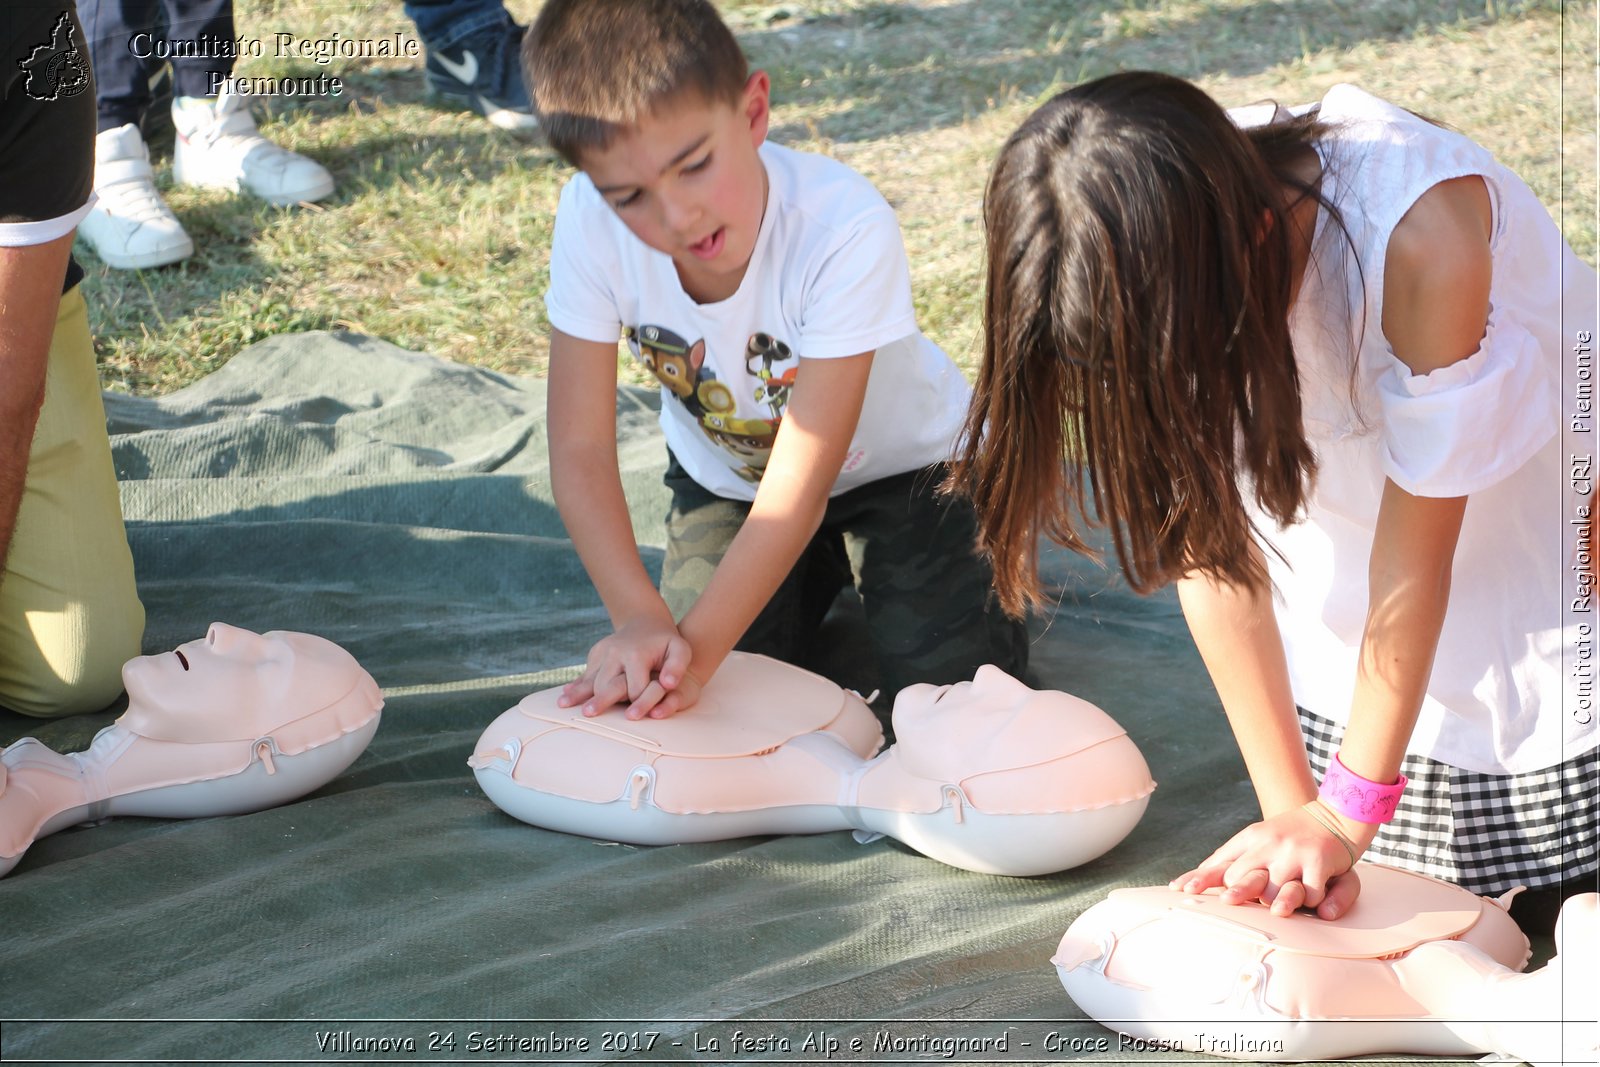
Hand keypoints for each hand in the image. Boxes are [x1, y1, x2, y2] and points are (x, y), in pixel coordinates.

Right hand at [558, 616, 692, 718]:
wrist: (646, 622)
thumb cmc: (667, 643)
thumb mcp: (681, 650)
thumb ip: (678, 666)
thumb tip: (669, 684)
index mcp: (636, 654)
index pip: (634, 688)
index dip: (637, 704)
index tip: (635, 717)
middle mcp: (616, 653)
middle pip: (607, 683)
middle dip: (599, 700)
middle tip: (588, 715)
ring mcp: (603, 652)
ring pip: (591, 678)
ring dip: (579, 694)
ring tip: (564, 706)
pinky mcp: (596, 653)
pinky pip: (586, 672)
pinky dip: (576, 684)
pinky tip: (565, 695)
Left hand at [1170, 805, 1375, 918]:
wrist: (1335, 814)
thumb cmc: (1289, 834)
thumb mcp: (1257, 837)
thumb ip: (1228, 857)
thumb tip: (1197, 875)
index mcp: (1250, 838)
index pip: (1221, 861)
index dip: (1201, 878)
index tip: (1183, 890)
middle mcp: (1269, 844)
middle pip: (1242, 876)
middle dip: (1237, 892)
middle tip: (1228, 903)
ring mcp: (1294, 853)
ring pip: (1275, 889)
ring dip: (1277, 902)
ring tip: (1276, 909)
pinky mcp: (1319, 862)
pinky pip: (1310, 892)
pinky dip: (1310, 902)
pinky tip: (1312, 902)